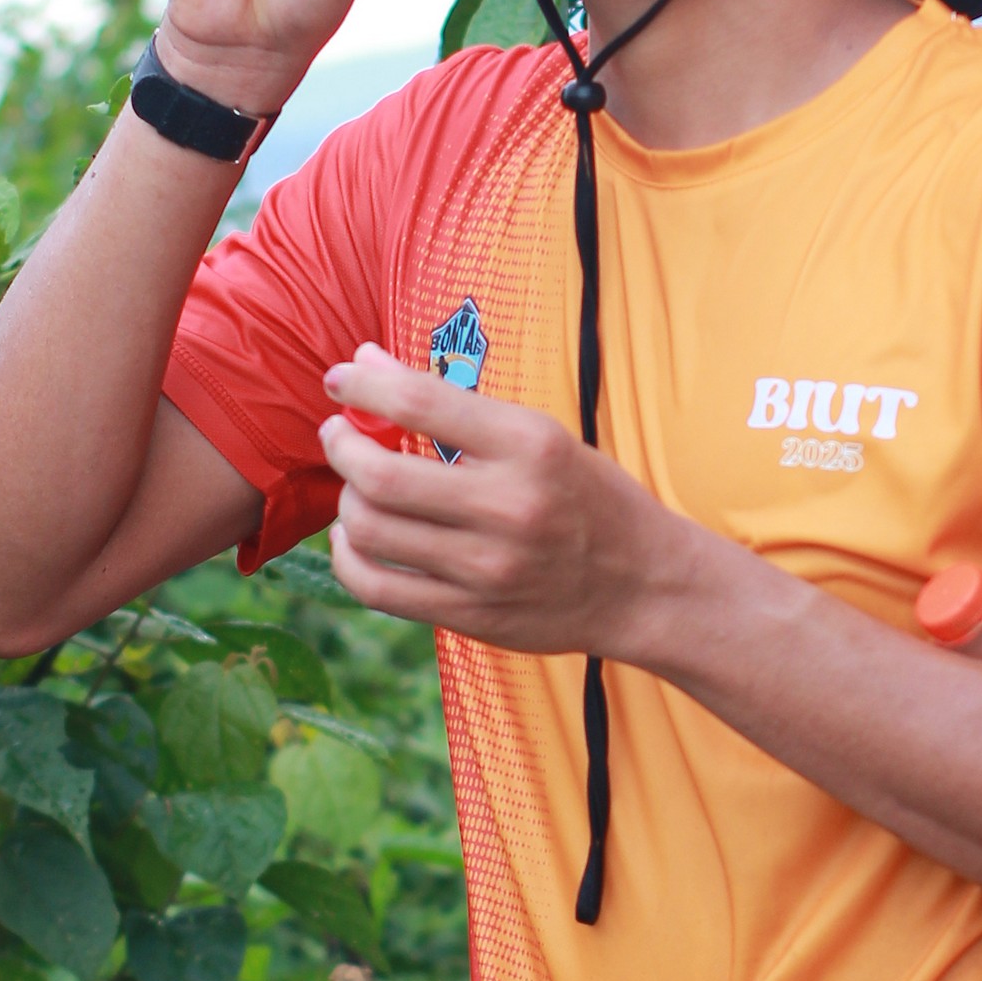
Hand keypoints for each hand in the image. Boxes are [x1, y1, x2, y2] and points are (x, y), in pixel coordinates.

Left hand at [319, 346, 705, 656]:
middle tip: (337, 433)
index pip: (421, 403)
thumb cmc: (588, 498)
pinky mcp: (471, 615)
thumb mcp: (542, 437)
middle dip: (341, 445)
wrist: (644, 586)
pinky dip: (348, 559)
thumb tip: (366, 365)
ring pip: (371, 531)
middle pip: (381, 474)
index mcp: (531, 446)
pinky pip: (377, 589)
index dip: (364, 386)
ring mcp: (487, 568)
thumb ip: (456, 408)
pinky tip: (354, 539)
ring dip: (347, 499)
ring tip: (357, 487)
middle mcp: (508, 507)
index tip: (340, 379)